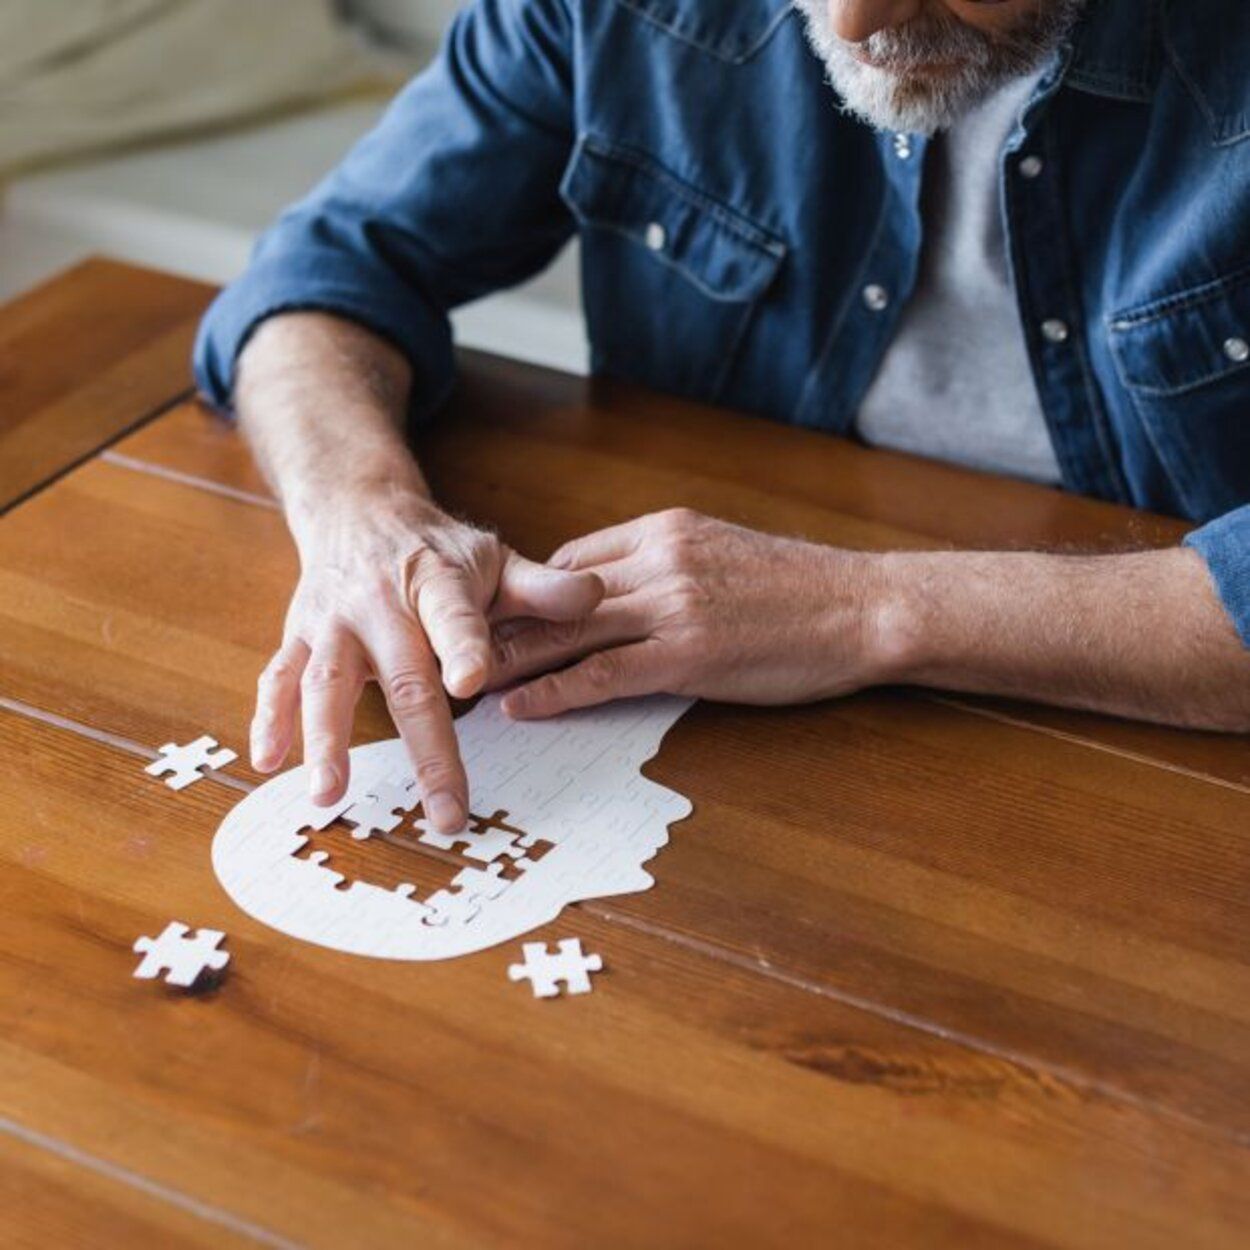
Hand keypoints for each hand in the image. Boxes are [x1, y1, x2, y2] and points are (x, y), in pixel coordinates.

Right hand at [249, 484, 602, 829]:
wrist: (358, 510)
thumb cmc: (436, 550)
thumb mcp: (493, 557)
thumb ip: (542, 587)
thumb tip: (597, 597)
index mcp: (436, 582)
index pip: (453, 617)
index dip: (463, 647)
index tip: (472, 684)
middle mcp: (380, 604)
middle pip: (402, 678)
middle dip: (424, 747)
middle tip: (444, 809)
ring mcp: (333, 624)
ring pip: (326, 683)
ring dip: (325, 740)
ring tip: (328, 794)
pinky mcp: (299, 637)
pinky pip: (279, 678)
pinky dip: (269, 718)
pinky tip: (266, 760)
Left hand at [487, 508, 890, 717]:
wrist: (864, 607)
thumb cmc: (800, 590)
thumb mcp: (723, 553)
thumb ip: (666, 566)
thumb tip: (620, 594)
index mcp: (665, 530)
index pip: (572, 561)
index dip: (529, 596)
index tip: (495, 621)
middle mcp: (659, 559)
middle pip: (556, 594)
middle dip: (500, 625)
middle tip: (451, 652)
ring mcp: (672, 604)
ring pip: (568, 632)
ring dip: (511, 660)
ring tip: (465, 685)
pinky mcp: (688, 653)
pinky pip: (604, 673)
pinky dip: (555, 691)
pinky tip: (520, 708)